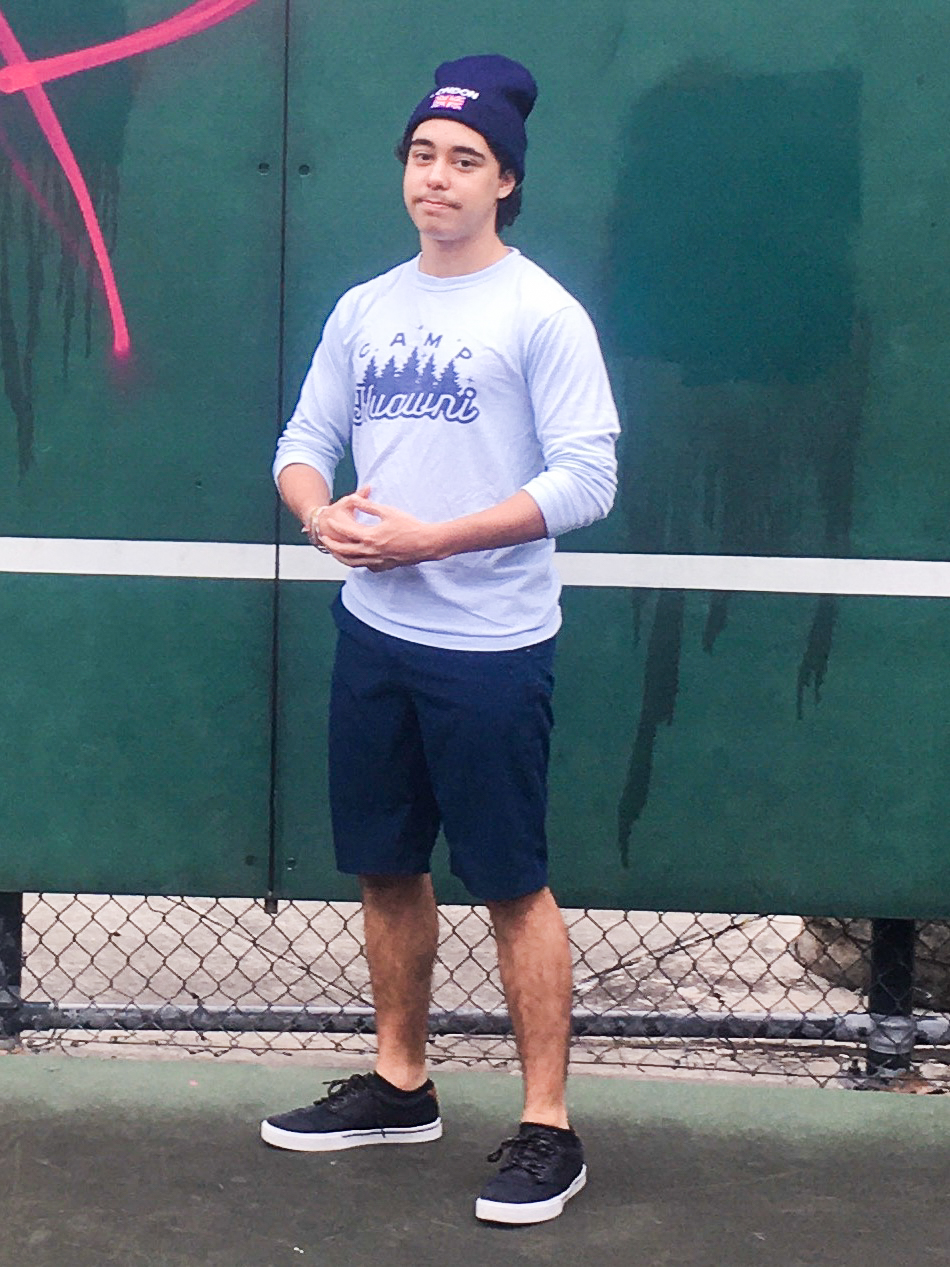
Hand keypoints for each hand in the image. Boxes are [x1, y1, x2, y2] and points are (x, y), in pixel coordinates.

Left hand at [317, 489, 440, 571]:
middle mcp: (372, 551)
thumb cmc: (410, 526)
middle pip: (344, 551)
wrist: (427, 543)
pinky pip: (367, 567)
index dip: (336, 526)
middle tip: (324, 540)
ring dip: (341, 558)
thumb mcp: (388, 511)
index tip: (329, 521)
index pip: (347, 532)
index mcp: (371, 536)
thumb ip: (368, 506)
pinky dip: (359, 564)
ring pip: (353, 563)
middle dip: (332, 545)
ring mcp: (378, 561)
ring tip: (335, 553)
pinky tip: (358, 561)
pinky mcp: (386, 566)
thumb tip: (354, 498)